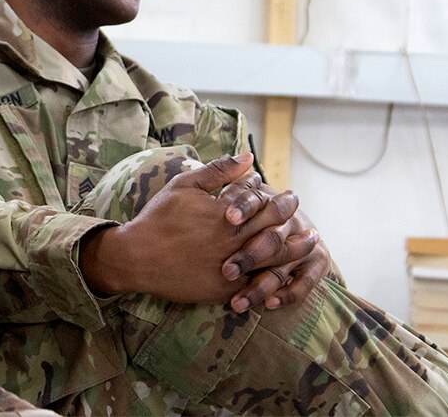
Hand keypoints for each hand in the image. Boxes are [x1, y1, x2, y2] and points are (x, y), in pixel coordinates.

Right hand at [80, 153, 312, 303]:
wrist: (137, 257)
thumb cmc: (159, 218)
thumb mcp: (184, 185)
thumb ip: (219, 171)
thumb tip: (249, 157)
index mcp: (225, 213)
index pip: (263, 202)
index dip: (279, 198)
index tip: (288, 196)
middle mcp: (232, 240)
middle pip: (275, 229)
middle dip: (293, 221)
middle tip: (303, 215)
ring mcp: (230, 267)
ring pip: (275, 260)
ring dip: (297, 251)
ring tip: (310, 243)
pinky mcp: (225, 289)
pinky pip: (260, 286)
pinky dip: (278, 279)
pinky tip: (289, 274)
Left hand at [222, 196, 329, 311]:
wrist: (291, 229)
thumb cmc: (247, 214)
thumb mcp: (238, 199)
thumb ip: (226, 192)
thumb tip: (211, 190)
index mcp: (270, 200)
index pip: (258, 200)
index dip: (244, 207)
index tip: (228, 218)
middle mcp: (291, 220)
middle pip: (272, 238)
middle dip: (250, 255)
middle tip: (226, 271)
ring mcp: (306, 242)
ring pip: (283, 263)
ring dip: (260, 285)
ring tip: (237, 302)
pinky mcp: (318, 263)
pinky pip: (305, 282)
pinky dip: (288, 293)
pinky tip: (269, 304)